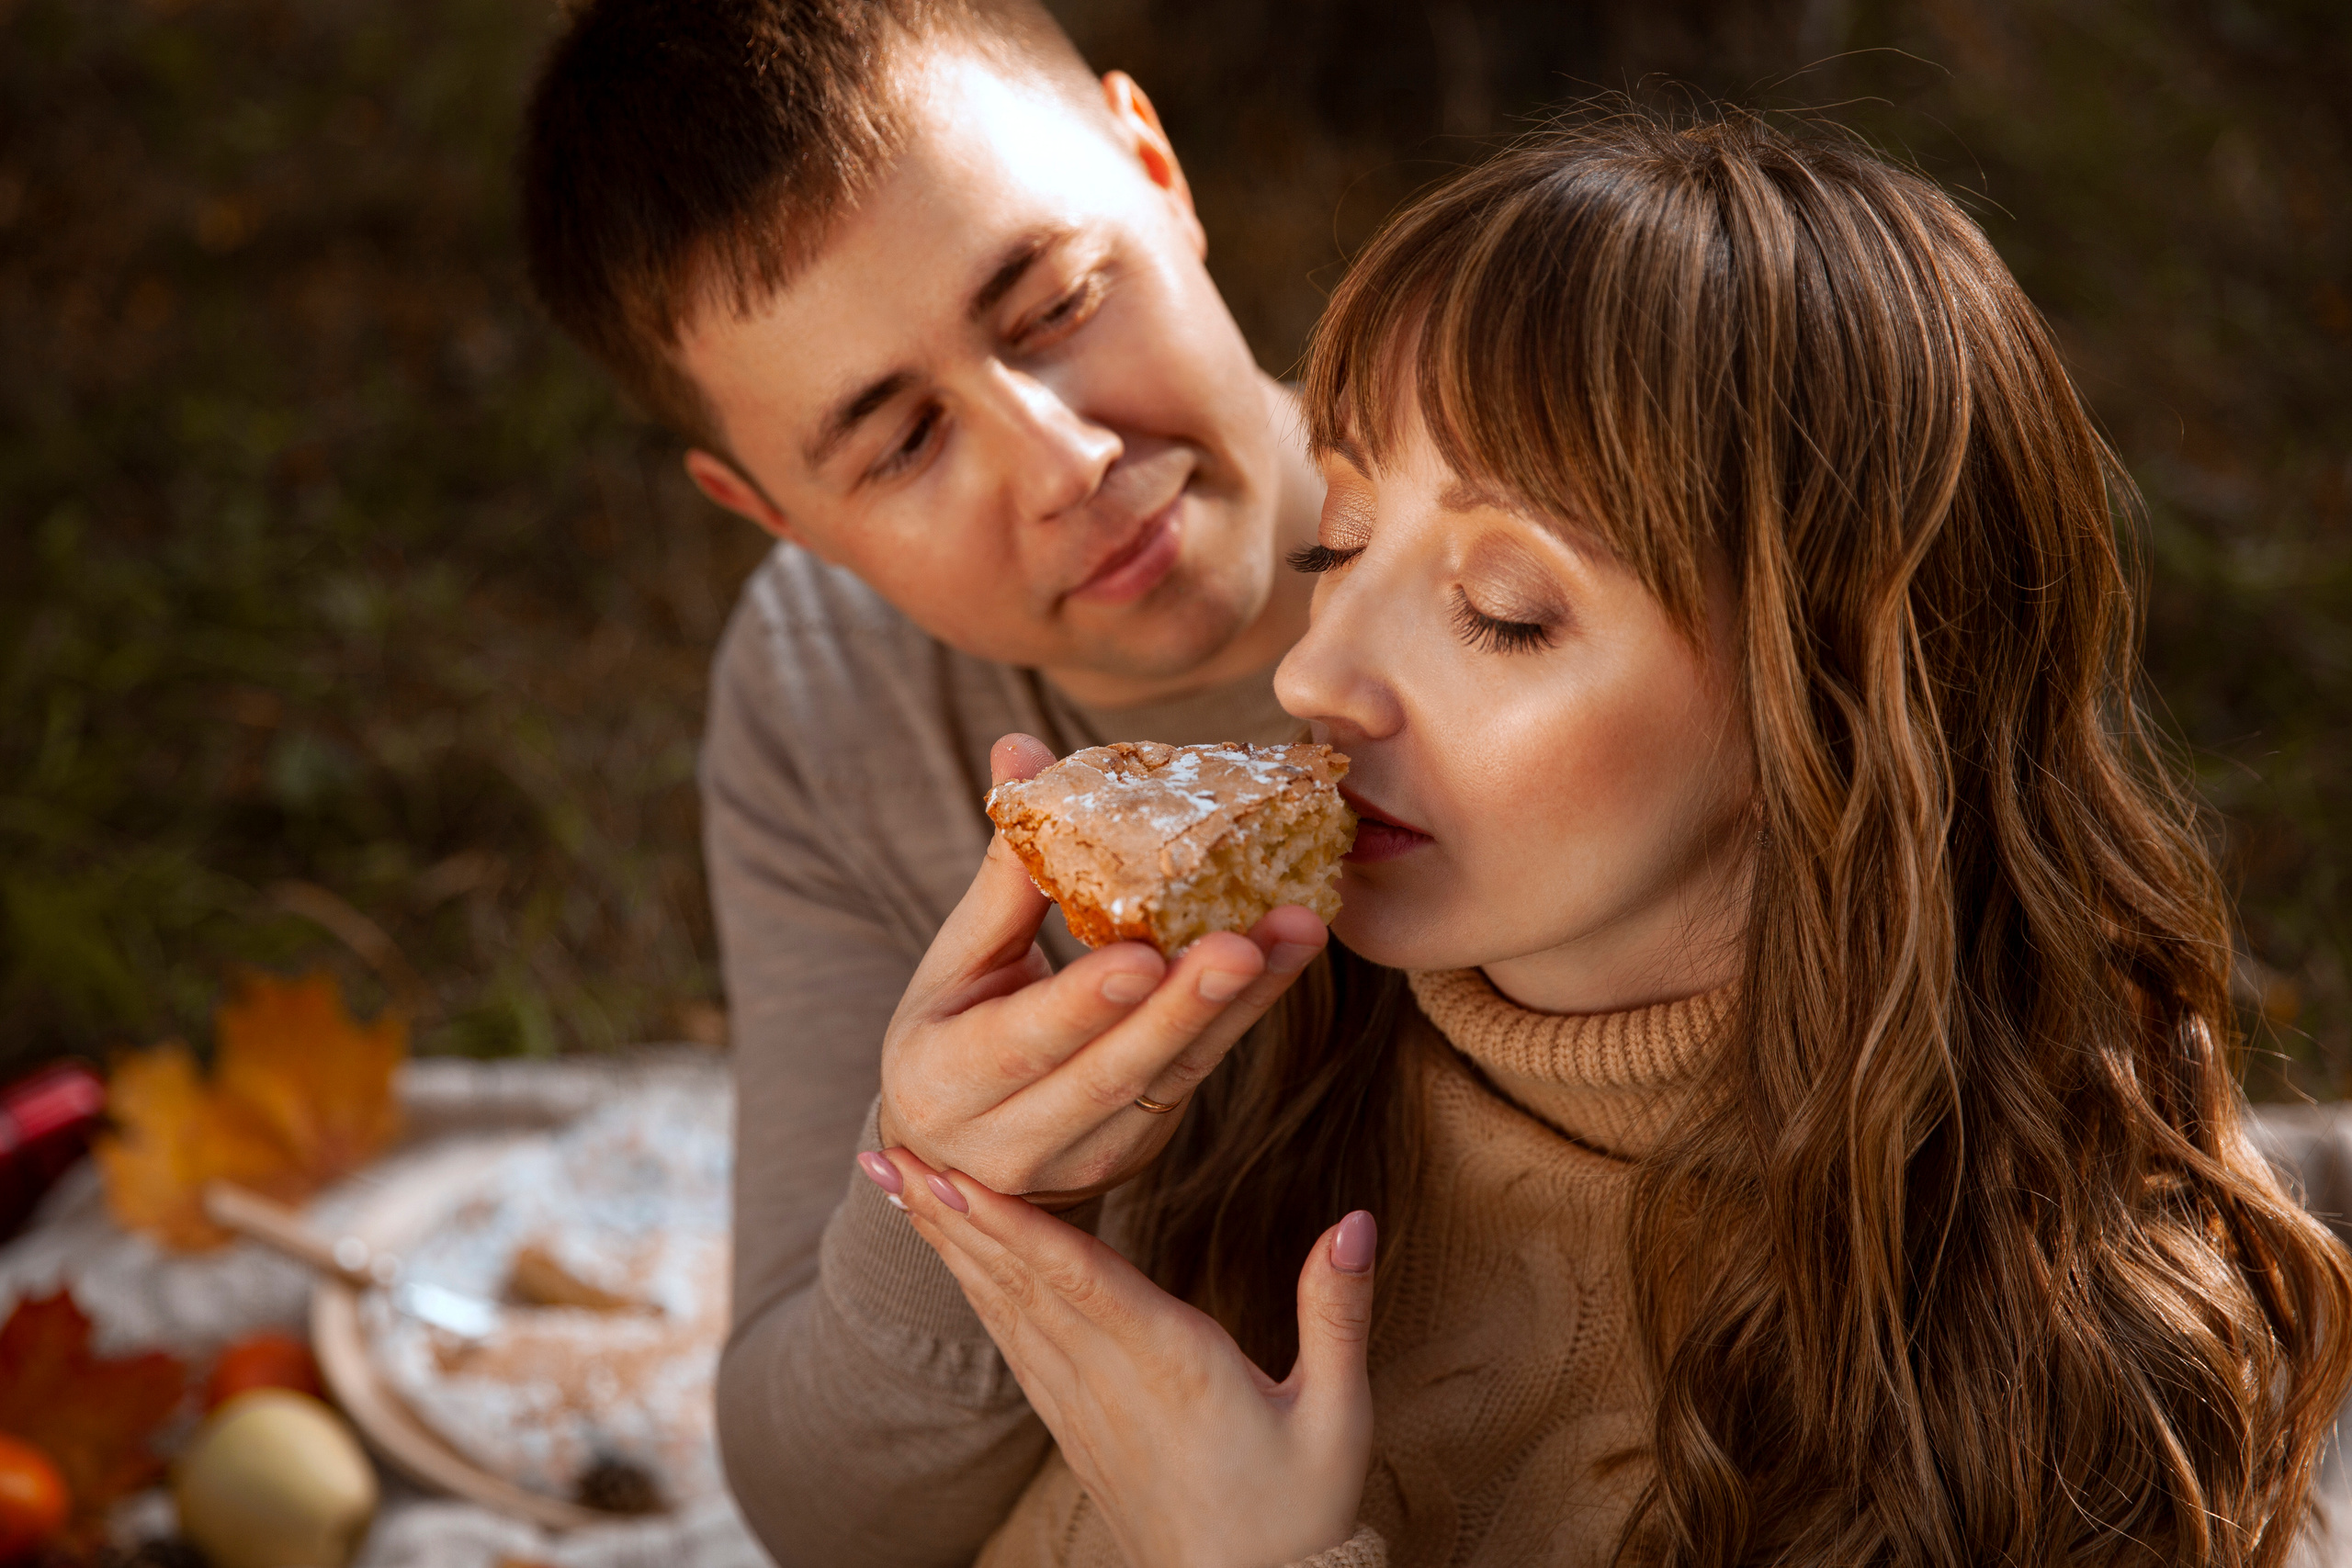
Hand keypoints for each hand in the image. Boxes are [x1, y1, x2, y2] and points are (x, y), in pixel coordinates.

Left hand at [869, 1147, 1375, 1567]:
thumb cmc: (1299, 1515)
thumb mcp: (1338, 1415)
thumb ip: (1336, 1313)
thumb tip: (1356, 1220)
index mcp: (1169, 1365)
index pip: (1076, 1278)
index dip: (1010, 1224)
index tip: (950, 1174)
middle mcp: (1109, 1381)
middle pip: (1016, 1282)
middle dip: (949, 1214)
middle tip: (885, 1154)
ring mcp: (1083, 1408)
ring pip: (1004, 1310)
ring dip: (950, 1245)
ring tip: (900, 1188)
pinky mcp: (1078, 1428)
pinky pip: (1015, 1346)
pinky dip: (979, 1292)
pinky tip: (958, 1262)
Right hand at [875, 733, 1328, 1205]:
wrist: (968, 1144)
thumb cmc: (954, 1027)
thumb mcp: (958, 961)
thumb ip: (1002, 871)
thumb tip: (1020, 749)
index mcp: (944, 1082)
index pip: (1020, 1043)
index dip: (1082, 1002)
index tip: (1139, 955)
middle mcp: (1015, 1137)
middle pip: (1112, 1070)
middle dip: (1184, 1008)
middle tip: (1244, 944)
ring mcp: (1089, 1152)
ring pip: (1174, 1073)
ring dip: (1241, 1003)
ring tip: (1296, 932)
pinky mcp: (1145, 1141)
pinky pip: (1201, 1070)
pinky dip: (1246, 1011)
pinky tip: (1289, 953)